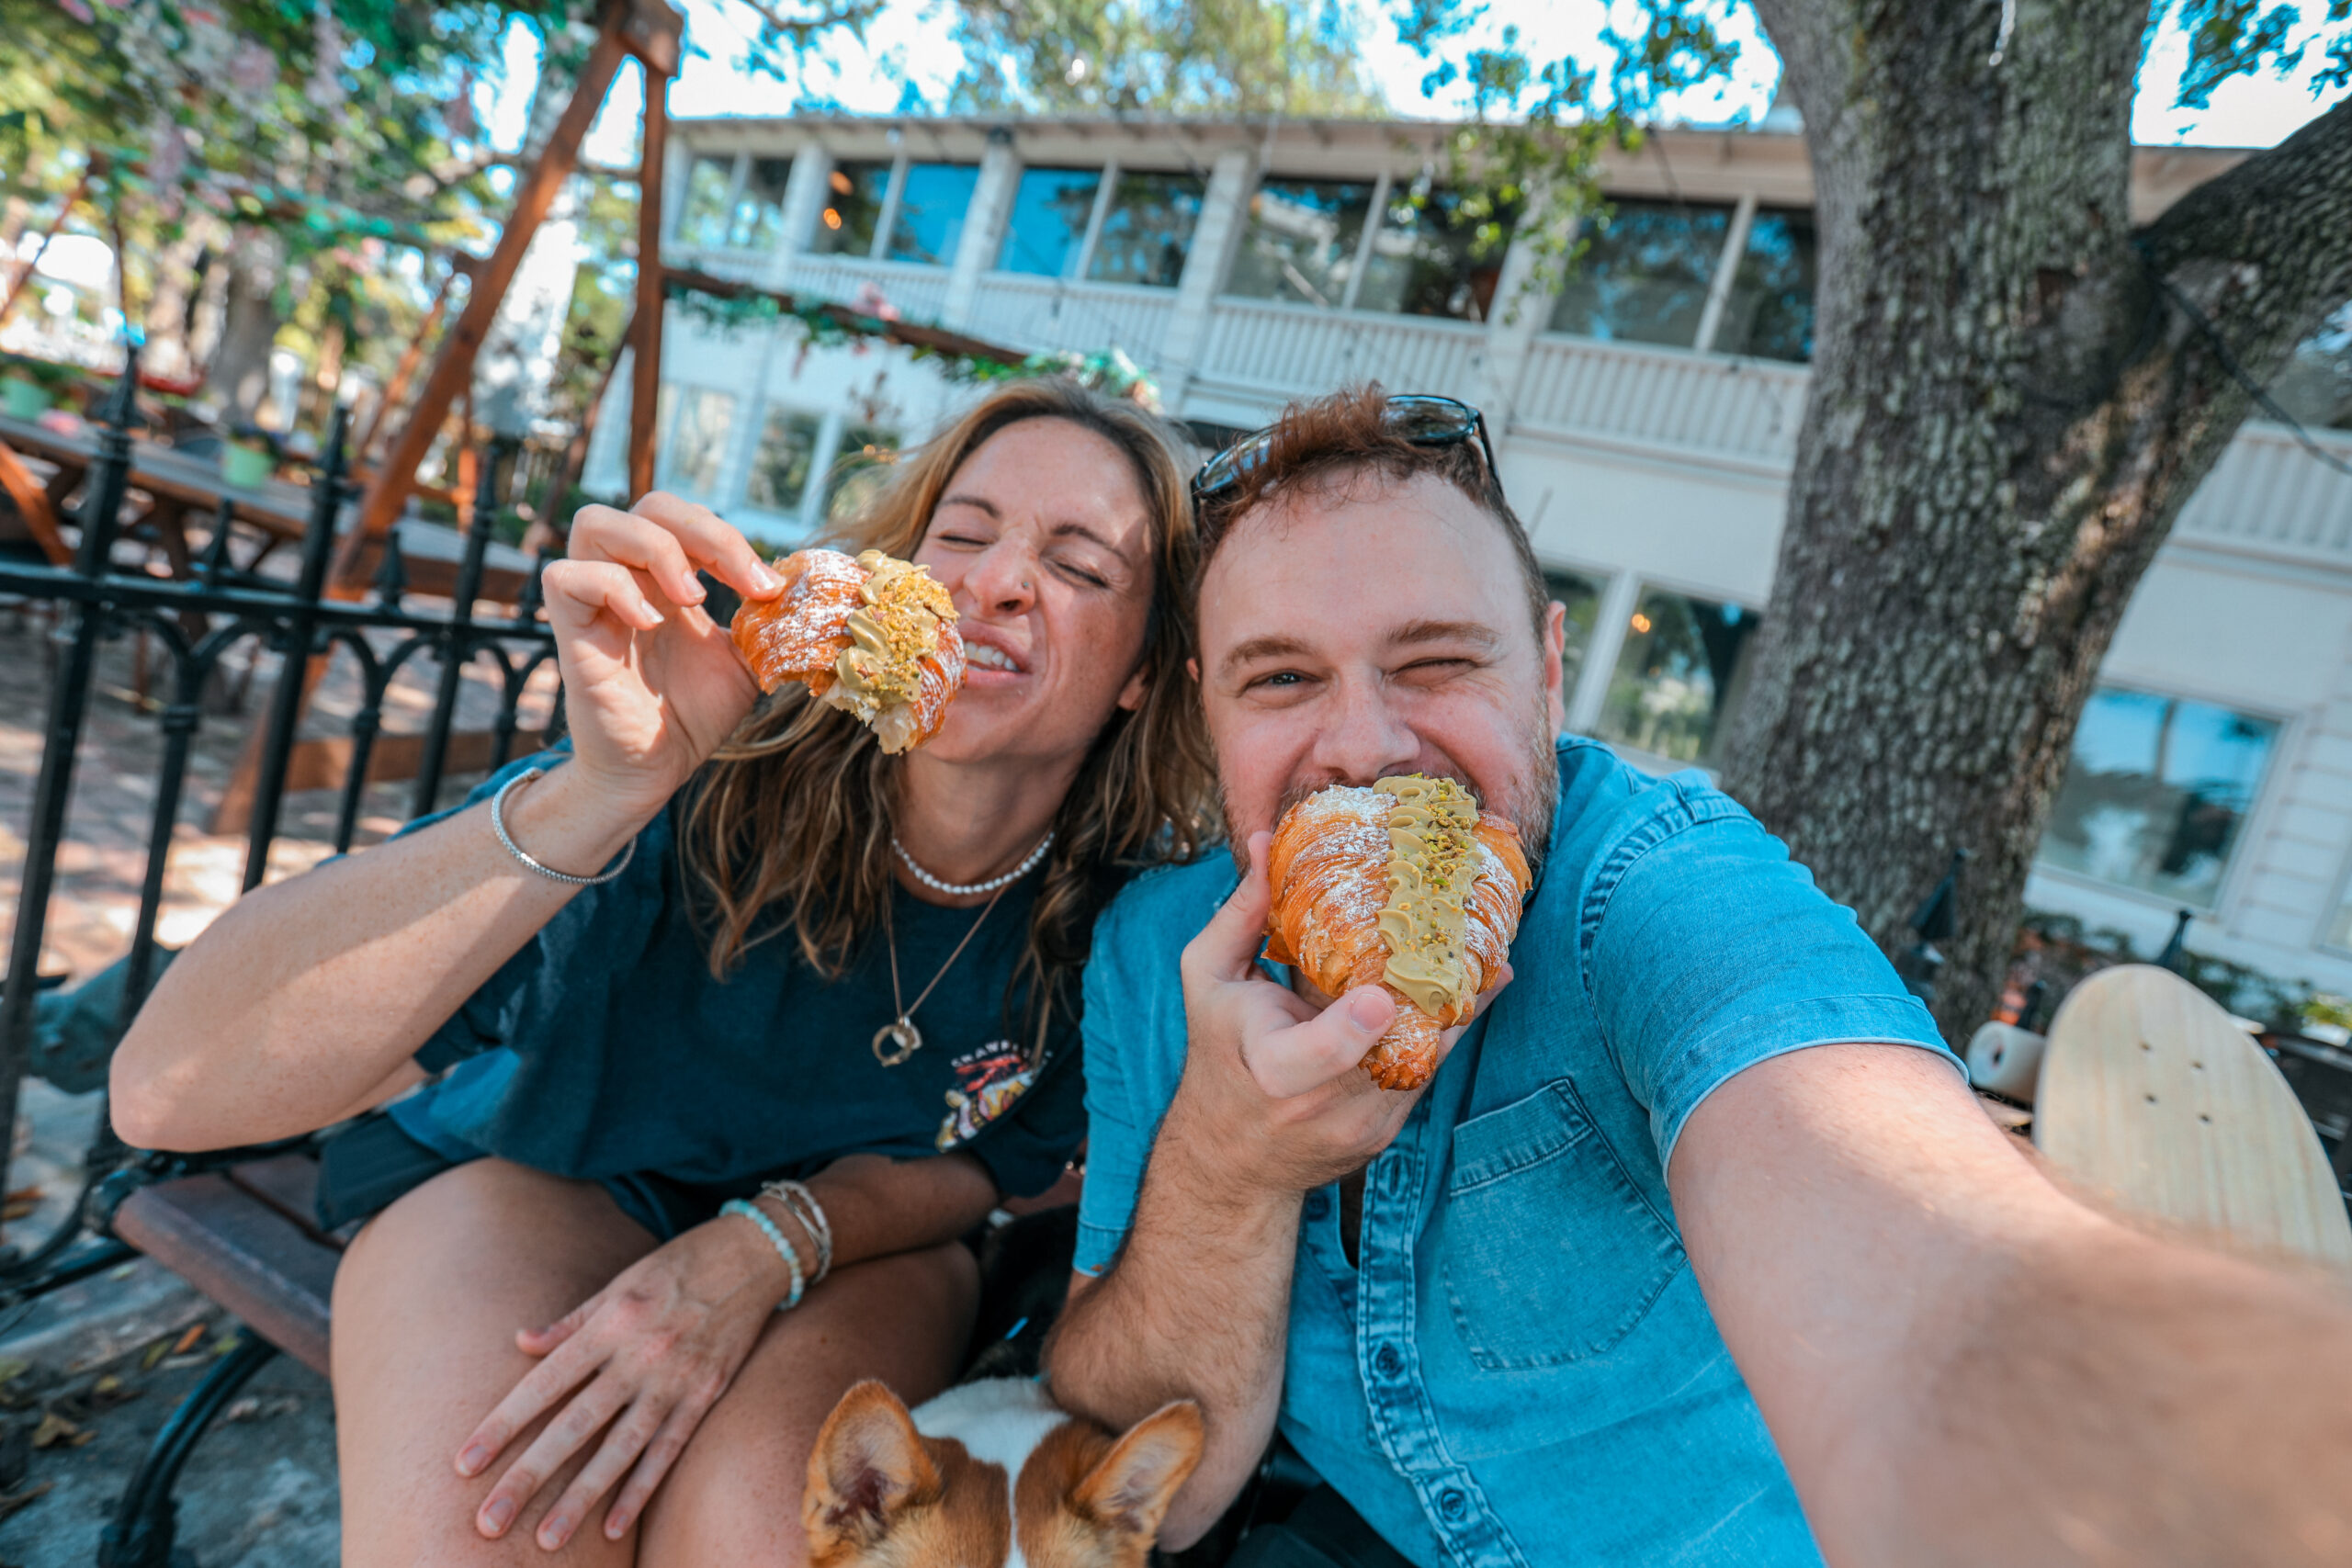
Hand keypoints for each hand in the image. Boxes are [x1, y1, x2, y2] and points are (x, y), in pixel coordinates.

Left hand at [454, 1209, 794, 1548]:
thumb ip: (571, 1321)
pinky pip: (669, 1450)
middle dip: (529, 1475)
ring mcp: (675, 1379)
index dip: (502, 1425)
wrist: (756, 1254)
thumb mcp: (619, 1283)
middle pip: (574, 1425)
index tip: (464, 1464)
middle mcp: (638, 1355)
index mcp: (609, 1323)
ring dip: (582, 1497)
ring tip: (547, 1540)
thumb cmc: (679, 1265)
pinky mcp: (707, 1394)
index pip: (544, 1384)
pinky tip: (614, 1526)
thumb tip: (522, 1342)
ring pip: (620, 1449)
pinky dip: (641, 1488)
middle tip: (488, 1521)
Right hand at [540, 493, 782, 817]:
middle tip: (742, 583)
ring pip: (594, 522)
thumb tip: (806, 588)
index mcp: (669, 577)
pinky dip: (611, 586)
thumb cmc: (693, 714)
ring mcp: (596, 601)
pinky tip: (650, 623)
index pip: (691, 518)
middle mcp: (630, 578)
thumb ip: (768, 623)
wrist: (656, 770)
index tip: (769, 587)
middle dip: (705, 531)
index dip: (732, 539)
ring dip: (654, 547)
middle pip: (650, 505)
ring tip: (691, 597)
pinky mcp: (570, 632)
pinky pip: (564, 577)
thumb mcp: (746, 661)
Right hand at [1171, 831, 1510, 1196]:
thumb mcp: (1208, 980)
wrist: (1234, 1157)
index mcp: (1269, 1066)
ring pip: (1423, 1064)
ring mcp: (1360, 1124)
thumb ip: (1241, 914)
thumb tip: (1266, 840)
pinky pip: (1427, 1073)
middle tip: (1469, 943)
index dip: (1348, 1031)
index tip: (1381, 997)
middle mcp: (1318, 1104)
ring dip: (1458, 1010)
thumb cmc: (1218, 1052)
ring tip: (1490, 957)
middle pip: (1390, 1055)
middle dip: (1432, 1000)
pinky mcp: (1387, 1129)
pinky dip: (1450, 1030)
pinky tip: (1477, 985)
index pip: (1310, 1059)